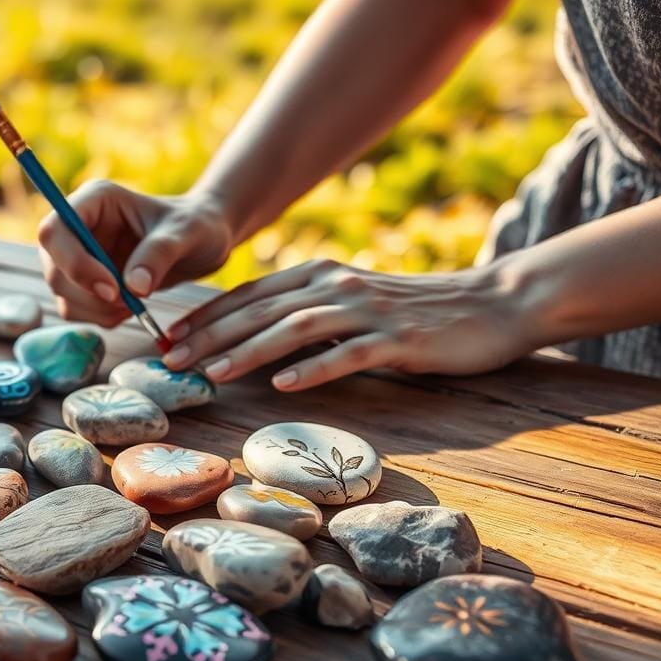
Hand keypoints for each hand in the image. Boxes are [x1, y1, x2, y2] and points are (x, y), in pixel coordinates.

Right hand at [37, 180, 232, 326]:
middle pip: (54, 268)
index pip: (55, 231)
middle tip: (130, 304)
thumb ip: (158, 254)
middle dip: (89, 294)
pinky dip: (102, 318)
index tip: (113, 289)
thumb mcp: (186, 233)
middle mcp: (78, 226)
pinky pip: (77, 310)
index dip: (74, 264)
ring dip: (97, 310)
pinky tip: (131, 308)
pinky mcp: (85, 283)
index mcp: (94, 200)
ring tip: (136, 304)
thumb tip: (134, 287)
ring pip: (62, 294)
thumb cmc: (196, 225)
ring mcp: (78, 256)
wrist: (203, 242)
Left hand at [162, 259, 532, 389]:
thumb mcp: (351, 305)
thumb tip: (253, 343)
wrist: (494, 303)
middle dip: (210, 335)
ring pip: (294, 329)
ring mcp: (367, 310)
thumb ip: (307, 316)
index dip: (204, 315)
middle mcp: (336, 285)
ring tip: (211, 373)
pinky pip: (348, 353)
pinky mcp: (398, 338)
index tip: (166, 338)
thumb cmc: (416, 313)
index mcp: (319, 275)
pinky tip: (282, 386)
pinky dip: (312, 368)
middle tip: (170, 361)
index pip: (248, 294)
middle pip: (260, 310)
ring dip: (247, 351)